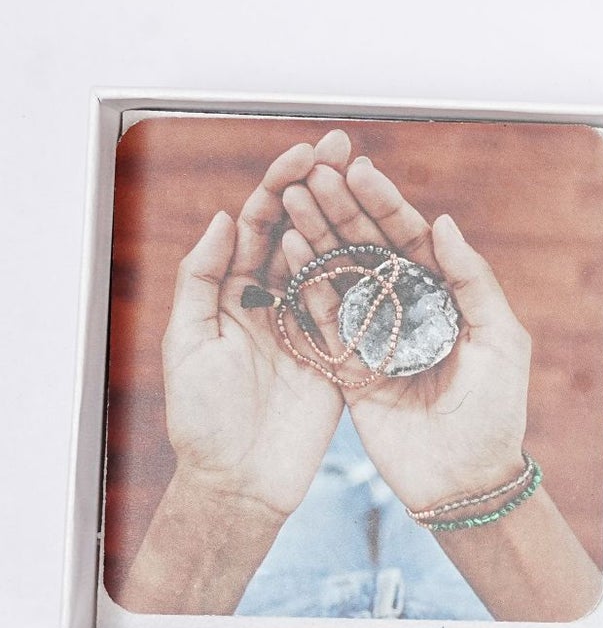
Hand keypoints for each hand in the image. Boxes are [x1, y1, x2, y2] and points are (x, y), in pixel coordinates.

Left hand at [158, 133, 351, 517]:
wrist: (241, 482)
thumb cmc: (203, 420)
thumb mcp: (189, 344)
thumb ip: (202, 279)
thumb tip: (225, 218)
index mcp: (229, 292)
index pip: (255, 224)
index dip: (280, 186)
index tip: (306, 155)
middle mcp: (269, 300)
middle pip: (298, 229)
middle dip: (320, 185)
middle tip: (345, 146)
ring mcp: (307, 324)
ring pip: (330, 258)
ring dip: (348, 216)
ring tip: (369, 179)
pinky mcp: (339, 352)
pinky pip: (355, 304)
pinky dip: (368, 271)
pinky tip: (388, 239)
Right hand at [281, 150, 600, 621]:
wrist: (467, 482)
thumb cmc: (498, 412)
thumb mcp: (502, 342)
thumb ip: (475, 283)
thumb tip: (445, 223)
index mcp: (446, 297)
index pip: (411, 239)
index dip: (385, 204)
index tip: (357, 168)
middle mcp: (407, 310)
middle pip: (369, 248)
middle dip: (342, 209)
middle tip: (313, 172)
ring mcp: (374, 336)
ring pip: (340, 276)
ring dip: (317, 237)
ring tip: (292, 197)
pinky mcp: (347, 368)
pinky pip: (322, 322)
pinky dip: (306, 288)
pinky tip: (288, 251)